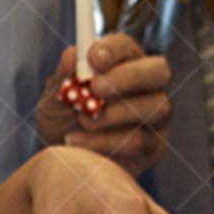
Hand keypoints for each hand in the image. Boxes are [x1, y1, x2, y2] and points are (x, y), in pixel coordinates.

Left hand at [36, 36, 172, 176]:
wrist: (64, 167)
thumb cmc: (62, 124)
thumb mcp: (53, 100)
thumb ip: (63, 77)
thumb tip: (72, 54)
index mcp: (123, 64)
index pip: (128, 47)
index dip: (114, 49)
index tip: (93, 57)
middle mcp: (148, 86)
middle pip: (159, 70)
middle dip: (129, 77)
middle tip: (96, 88)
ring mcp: (156, 116)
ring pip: (156, 106)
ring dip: (115, 114)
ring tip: (81, 122)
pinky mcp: (155, 146)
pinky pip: (142, 140)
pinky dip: (108, 141)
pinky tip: (81, 143)